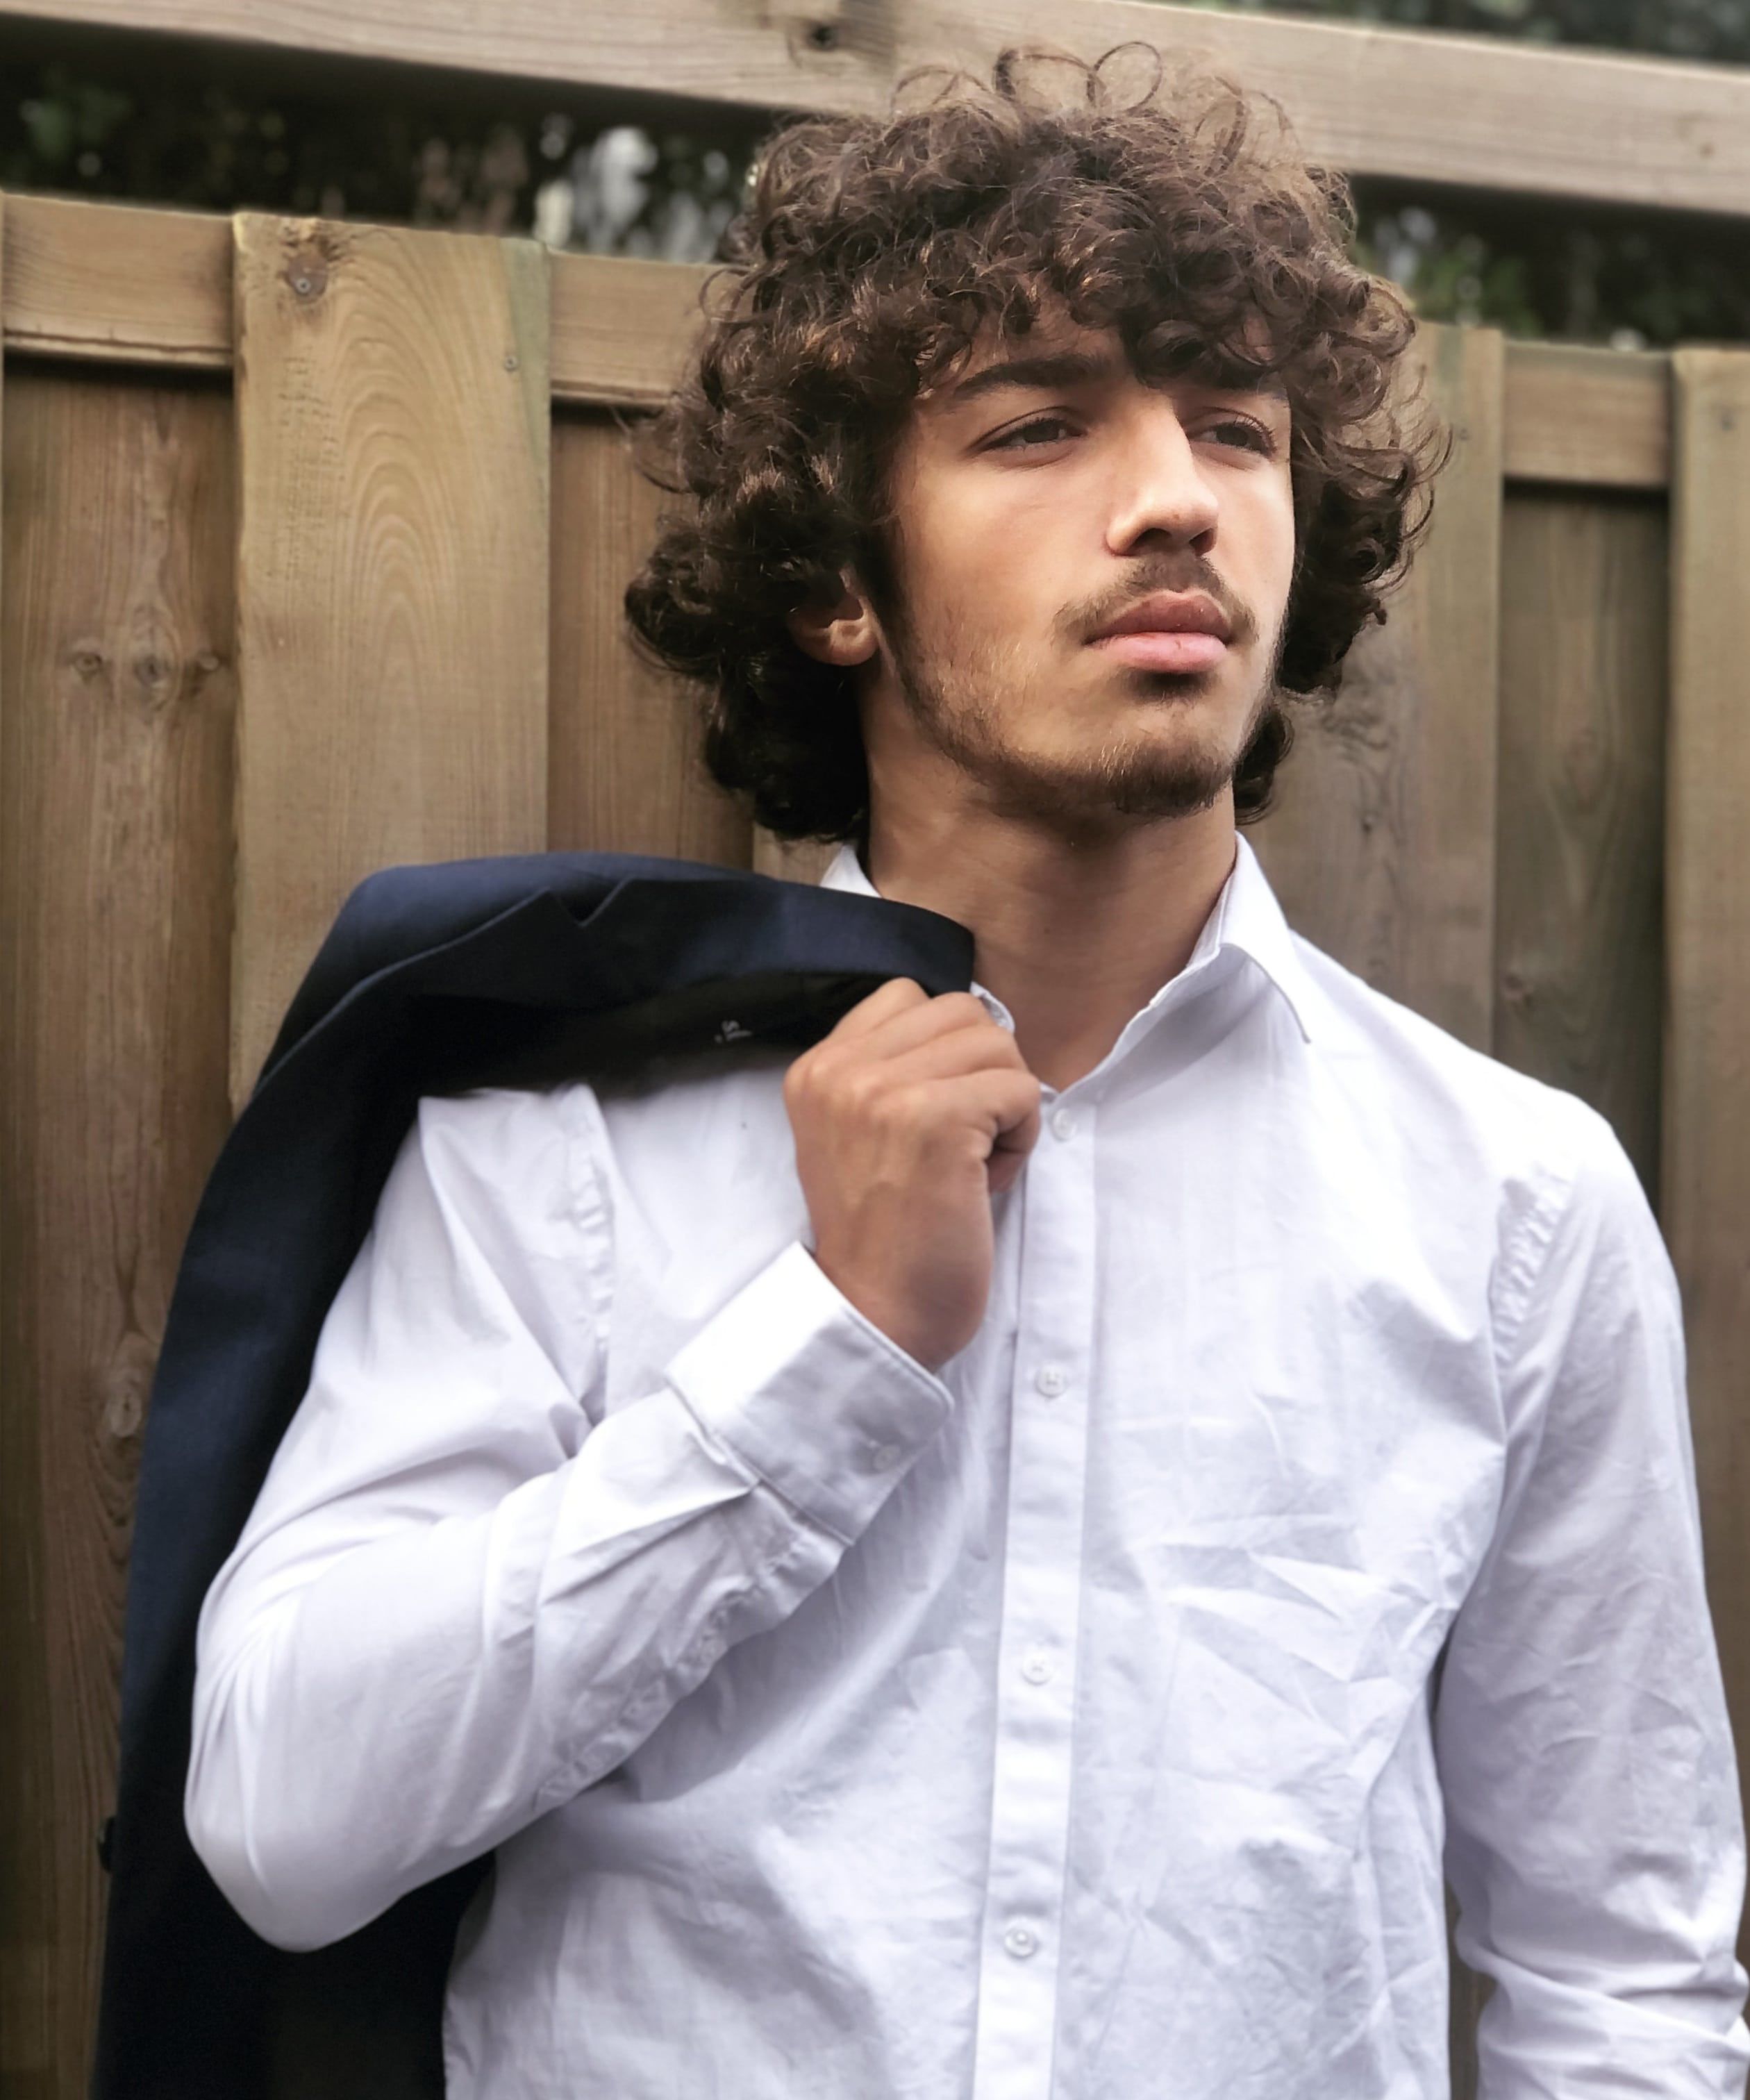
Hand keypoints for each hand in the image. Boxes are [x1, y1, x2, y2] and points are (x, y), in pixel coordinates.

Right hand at [782, 978, 1041, 1371]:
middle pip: (961, 1012)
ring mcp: (884, 1090)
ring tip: (972, 1163)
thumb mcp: (856, 1134)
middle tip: (961, 1144)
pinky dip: (1022, 1137)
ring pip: (997, 1043)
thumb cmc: (883, 1235)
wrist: (875, 1315)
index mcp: (816, 1068)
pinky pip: (1021, 1088)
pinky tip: (985, 1180)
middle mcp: (840, 1069)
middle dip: (982, 1073)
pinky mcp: (935, 1120)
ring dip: (1005, 1104)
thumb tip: (973, 1029)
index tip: (933, 1120)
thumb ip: (889, 1073)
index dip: (946, 1052)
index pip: (908, 996)